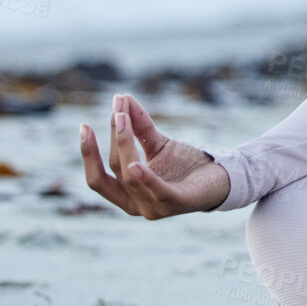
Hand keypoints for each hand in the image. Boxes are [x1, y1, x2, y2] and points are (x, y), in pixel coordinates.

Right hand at [80, 92, 230, 217]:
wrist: (222, 178)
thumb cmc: (185, 165)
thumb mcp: (157, 143)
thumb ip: (138, 126)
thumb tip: (121, 98)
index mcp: (126, 194)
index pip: (102, 172)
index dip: (90, 151)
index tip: (84, 125)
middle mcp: (136, 205)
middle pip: (113, 172)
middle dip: (111, 142)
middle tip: (115, 114)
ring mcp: (156, 207)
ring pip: (131, 177)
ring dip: (125, 146)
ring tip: (124, 120)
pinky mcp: (177, 204)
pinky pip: (158, 191)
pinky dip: (146, 179)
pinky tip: (136, 164)